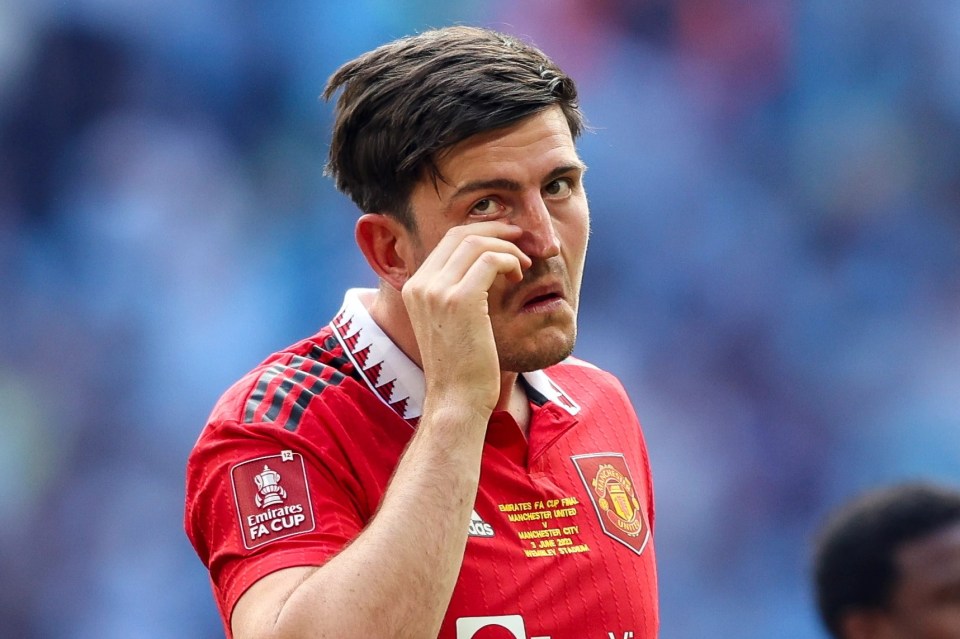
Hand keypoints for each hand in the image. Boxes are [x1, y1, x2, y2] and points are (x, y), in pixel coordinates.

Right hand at [401, 222, 531, 413]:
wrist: (456, 399)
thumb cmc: (461, 366)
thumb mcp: (449, 323)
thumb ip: (455, 292)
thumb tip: (481, 268)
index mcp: (415, 288)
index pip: (447, 241)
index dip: (480, 233)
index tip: (505, 240)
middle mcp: (420, 285)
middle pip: (460, 234)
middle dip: (495, 230)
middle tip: (520, 239)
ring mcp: (437, 291)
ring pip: (477, 243)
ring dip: (507, 247)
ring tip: (523, 264)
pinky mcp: (460, 300)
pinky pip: (491, 260)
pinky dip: (510, 260)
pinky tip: (519, 276)